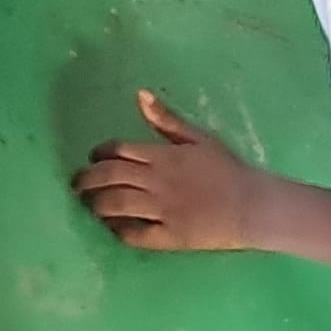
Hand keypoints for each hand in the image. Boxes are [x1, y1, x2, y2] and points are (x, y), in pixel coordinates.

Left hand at [74, 90, 262, 251]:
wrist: (253, 205)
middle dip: (87, 179)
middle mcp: (157, 181)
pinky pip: (136, 234)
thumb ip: (167, 120)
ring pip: (116, 204)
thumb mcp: (198, 137)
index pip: (119, 150)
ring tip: (88, 205)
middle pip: (110, 176)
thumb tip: (140, 94)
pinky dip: (119, 230)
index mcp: (163, 155)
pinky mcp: (169, 236)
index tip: (92, 158)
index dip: (99, 153)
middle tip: (77, 184)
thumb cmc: (227, 169)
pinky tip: (113, 227)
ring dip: (96, 204)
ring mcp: (162, 210)